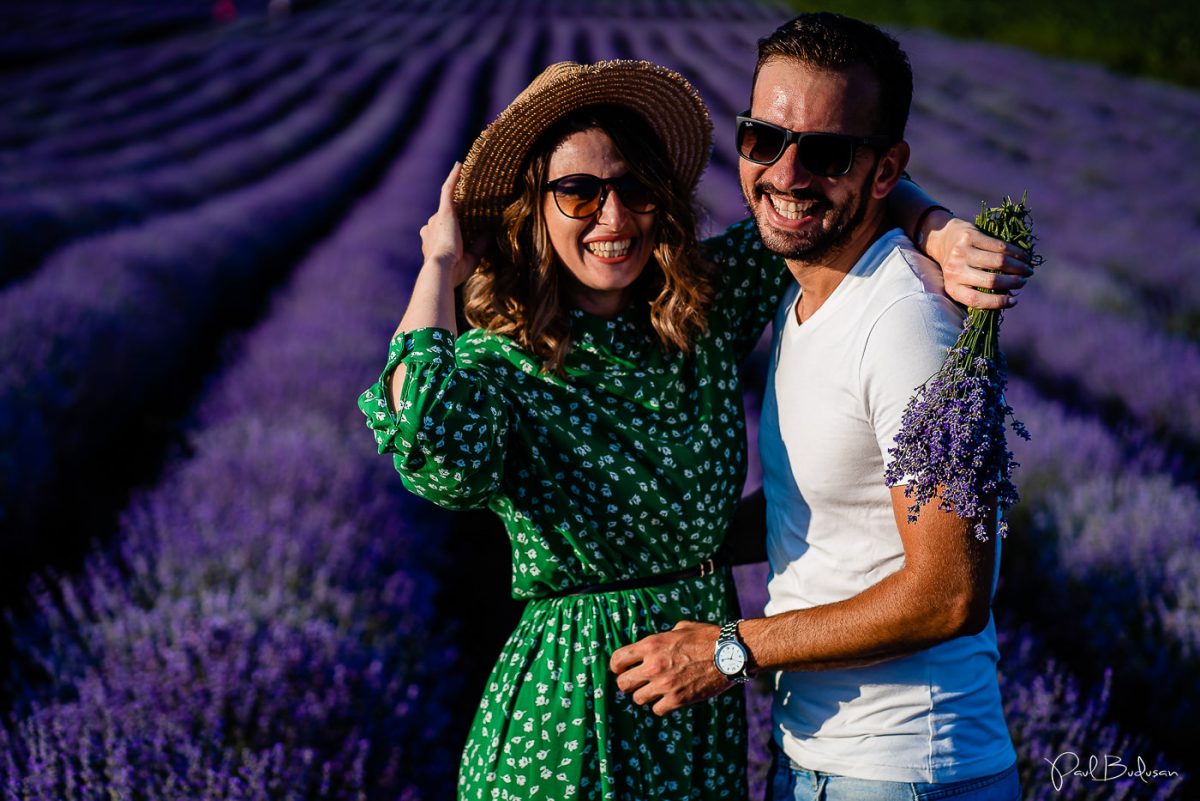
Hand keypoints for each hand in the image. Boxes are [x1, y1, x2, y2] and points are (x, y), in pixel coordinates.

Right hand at [420, 162, 485, 285]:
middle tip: (468, 208)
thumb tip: (490, 234)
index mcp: (431, 243)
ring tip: (465, 177)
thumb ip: (479, 246)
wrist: (442, 269)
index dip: (448, 230)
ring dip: (456, 191)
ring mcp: (437, 218)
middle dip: (452, 215)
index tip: (457, 229)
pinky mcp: (445, 210)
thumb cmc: (454, 271)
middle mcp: (430, 228)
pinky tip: (459, 165)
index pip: (440, 233)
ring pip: (447, 202)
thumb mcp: (471, 259)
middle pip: (442, 218)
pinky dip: (454, 177)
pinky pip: (448, 189)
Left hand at [610, 621, 731, 715]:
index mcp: (651, 644)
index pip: (618, 659)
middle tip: (637, 683)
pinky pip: (657, 709)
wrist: (730, 653)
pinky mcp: (677, 699)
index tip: (620, 670)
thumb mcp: (681, 629)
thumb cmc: (707, 637)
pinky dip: (661, 706)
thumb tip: (655, 645)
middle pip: (623, 684)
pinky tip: (669, 698)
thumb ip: (663, 637)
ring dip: (645, 695)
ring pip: (638, 699)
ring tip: (656, 690)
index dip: (616, 666)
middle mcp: (653, 665)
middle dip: (628, 683)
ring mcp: (664, 684)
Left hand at [924, 215, 1033, 309]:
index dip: (998, 302)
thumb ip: (979, 290)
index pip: (976, 300)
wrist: (942, 238)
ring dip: (1018, 267)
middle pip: (991, 280)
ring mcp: (962, 253)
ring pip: (998, 262)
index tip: (1014, 302)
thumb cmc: (959, 266)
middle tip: (1024, 281)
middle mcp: (955, 271)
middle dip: (1013, 282)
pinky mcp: (970, 236)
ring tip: (1027, 269)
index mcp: (952, 288)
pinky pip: (999, 246)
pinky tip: (1024, 257)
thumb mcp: (961, 282)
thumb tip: (1009, 298)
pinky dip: (1016, 253)